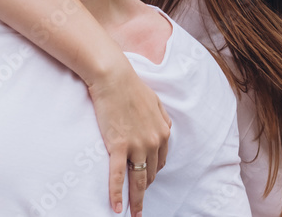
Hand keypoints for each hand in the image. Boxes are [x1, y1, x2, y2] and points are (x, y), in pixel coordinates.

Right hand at [87, 67, 170, 215]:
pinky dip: (117, 194)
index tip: (145, 180)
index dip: (153, 172)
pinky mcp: (118, 146)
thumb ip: (162, 118)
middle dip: (144, 188)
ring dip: (136, 200)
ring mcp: (136, 145)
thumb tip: (166, 129)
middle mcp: (153, 141)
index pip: (160, 160)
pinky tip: (117, 207)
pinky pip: (118, 176)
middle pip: (150, 173)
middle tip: (138, 202)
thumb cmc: (132, 88)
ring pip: (138, 180)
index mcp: (163, 131)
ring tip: (134, 214)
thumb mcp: (155, 102)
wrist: (115, 78)